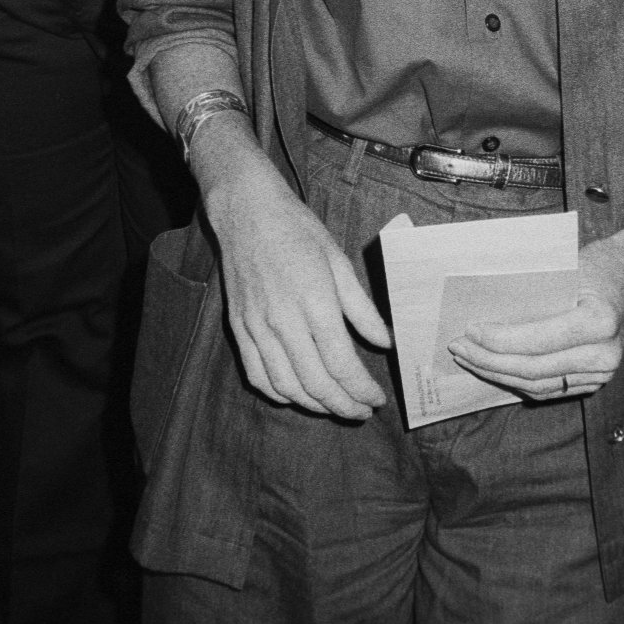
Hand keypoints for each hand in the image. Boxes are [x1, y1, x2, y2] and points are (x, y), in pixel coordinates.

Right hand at [201, 141, 392, 419]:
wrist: (246, 211)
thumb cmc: (298, 230)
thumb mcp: (339, 260)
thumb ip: (361, 308)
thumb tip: (385, 343)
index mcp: (314, 302)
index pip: (341, 363)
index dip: (361, 389)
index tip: (376, 399)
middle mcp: (283, 321)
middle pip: (315, 383)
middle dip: (343, 406)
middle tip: (361, 412)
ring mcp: (256, 327)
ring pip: (286, 386)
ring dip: (313, 405)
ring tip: (335, 407)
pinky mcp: (238, 328)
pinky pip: (257, 375)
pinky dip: (279, 394)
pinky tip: (296, 394)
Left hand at [446, 234, 623, 401]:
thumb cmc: (595, 265)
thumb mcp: (566, 268)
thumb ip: (532, 293)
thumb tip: (481, 309)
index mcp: (599, 322)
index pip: (538, 340)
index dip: (499, 340)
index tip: (468, 331)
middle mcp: (605, 355)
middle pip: (534, 368)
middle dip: (490, 360)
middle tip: (458, 347)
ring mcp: (602, 373)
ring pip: (538, 385)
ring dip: (498, 375)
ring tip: (468, 359)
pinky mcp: (595, 381)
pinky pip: (549, 388)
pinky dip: (517, 380)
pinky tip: (493, 368)